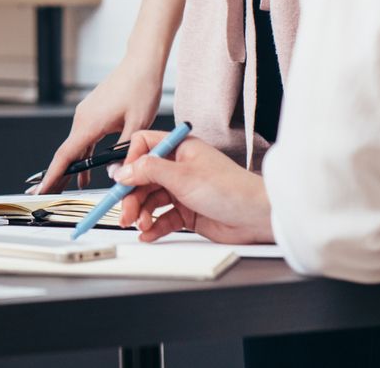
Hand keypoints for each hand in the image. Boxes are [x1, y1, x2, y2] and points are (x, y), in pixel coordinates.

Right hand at [34, 52, 164, 191]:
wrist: (141, 64)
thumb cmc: (140, 88)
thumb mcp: (137, 125)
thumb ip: (124, 151)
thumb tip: (115, 172)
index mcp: (89, 123)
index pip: (66, 155)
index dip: (53, 175)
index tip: (43, 190)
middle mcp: (83, 119)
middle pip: (65, 154)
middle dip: (55, 176)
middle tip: (46, 196)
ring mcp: (86, 115)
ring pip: (75, 148)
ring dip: (69, 168)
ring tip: (65, 190)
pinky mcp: (93, 114)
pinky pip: (84, 141)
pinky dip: (81, 157)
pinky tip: (84, 173)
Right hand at [110, 129, 275, 244]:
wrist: (257, 217)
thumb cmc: (231, 189)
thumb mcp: (183, 176)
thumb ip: (149, 171)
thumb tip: (123, 170)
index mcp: (180, 149)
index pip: (144, 147)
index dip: (130, 162)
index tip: (122, 180)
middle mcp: (179, 168)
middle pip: (143, 178)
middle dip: (132, 196)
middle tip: (125, 212)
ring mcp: (183, 191)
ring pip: (151, 200)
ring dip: (142, 213)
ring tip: (140, 225)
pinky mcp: (188, 213)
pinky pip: (163, 218)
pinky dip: (154, 227)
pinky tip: (148, 233)